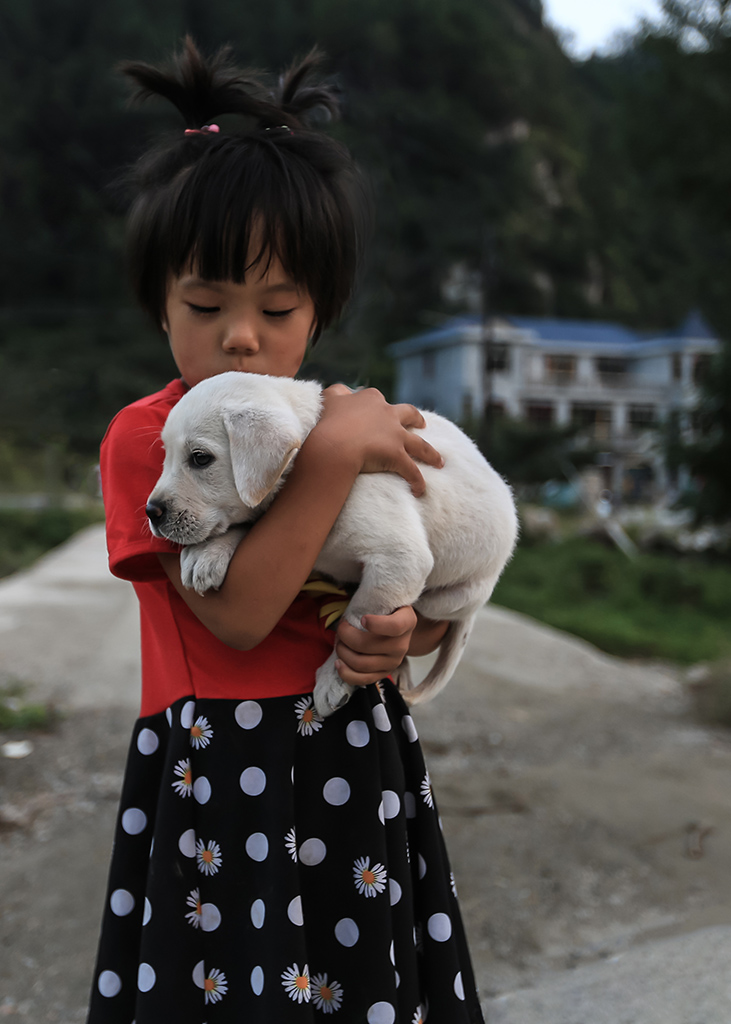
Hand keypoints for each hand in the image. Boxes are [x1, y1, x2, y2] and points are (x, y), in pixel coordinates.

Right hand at [312, 385, 442, 496]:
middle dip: (416, 419)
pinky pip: (412, 472)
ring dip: (431, 454)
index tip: (379, 409)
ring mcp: (395, 435)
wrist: (333, 444)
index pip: (377, 398)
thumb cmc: (326, 422)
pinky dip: (418, 482)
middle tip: (421, 424)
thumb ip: (335, 393)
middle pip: (408, 414)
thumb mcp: (329, 399)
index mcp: (370, 399)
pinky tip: (420, 491)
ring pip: (420, 445)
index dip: (379, 405)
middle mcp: (387, 414)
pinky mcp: (397, 456)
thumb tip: (339, 392)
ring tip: (439, 461)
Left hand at [334, 605, 417, 685]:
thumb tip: (349, 615)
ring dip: (343, 652)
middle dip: (346, 635)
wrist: (395, 627)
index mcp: (407, 622)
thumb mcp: (384, 600)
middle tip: (341, 627)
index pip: (394, 626)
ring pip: (361, 663)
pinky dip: (346, 672)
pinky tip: (338, 662)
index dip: (376, 624)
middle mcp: (403, 645)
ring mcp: (394, 662)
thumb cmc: (383, 610)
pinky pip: (362, 680)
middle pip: (367, 645)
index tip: (362, 618)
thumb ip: (373, 600)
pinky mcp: (384, 674)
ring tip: (339, 642)